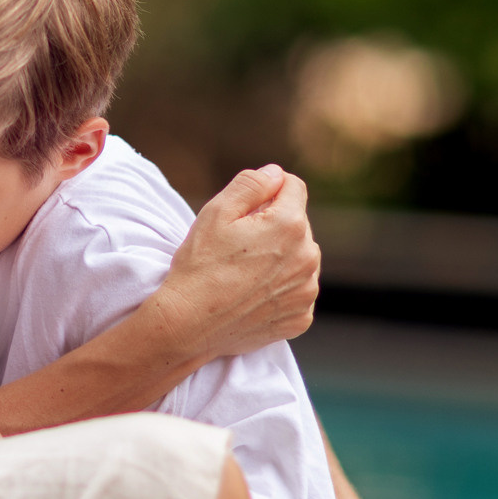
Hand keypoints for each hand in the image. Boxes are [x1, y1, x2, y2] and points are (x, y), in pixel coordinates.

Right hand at [155, 164, 319, 362]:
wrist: (189, 325)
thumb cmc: (199, 266)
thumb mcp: (216, 212)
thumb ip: (251, 184)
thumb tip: (275, 173)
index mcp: (290, 224)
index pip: (294, 187)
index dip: (267, 191)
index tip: (246, 210)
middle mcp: (308, 257)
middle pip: (297, 224)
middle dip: (274, 226)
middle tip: (238, 246)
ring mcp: (307, 291)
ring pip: (300, 258)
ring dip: (280, 258)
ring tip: (244, 272)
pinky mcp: (301, 317)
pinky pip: (297, 291)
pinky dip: (280, 290)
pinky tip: (253, 294)